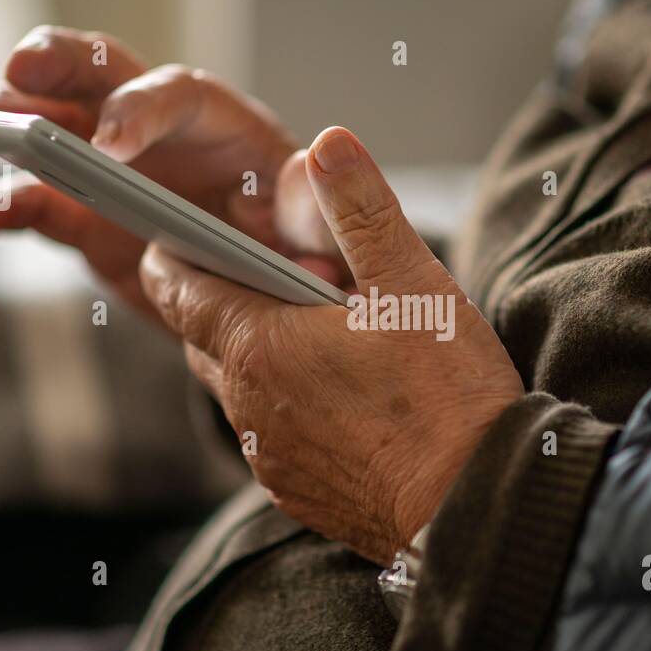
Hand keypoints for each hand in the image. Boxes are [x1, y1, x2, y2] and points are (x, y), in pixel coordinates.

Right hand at [0, 25, 347, 321]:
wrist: (271, 296)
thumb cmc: (303, 252)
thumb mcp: (321, 231)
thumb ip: (316, 205)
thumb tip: (310, 166)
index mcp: (226, 128)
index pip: (179, 95)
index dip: (141, 110)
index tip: (110, 146)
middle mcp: (164, 134)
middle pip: (106, 76)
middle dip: (60, 65)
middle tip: (15, 73)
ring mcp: (116, 171)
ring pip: (56, 125)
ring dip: (13, 119)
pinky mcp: (89, 218)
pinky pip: (41, 205)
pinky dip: (8, 208)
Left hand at [139, 126, 524, 564]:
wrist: (477, 508)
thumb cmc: (448, 396)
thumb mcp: (415, 285)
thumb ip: (363, 209)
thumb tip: (328, 143)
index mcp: (259, 346)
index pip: (176, 288)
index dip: (173, 253)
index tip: (181, 233)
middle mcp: (247, 406)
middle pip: (201, 337)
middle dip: (220, 300)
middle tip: (269, 274)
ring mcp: (268, 457)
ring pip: (235, 388)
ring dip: (256, 354)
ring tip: (313, 333)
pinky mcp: (295, 491)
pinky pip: (267, 435)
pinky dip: (282, 404)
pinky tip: (338, 396)